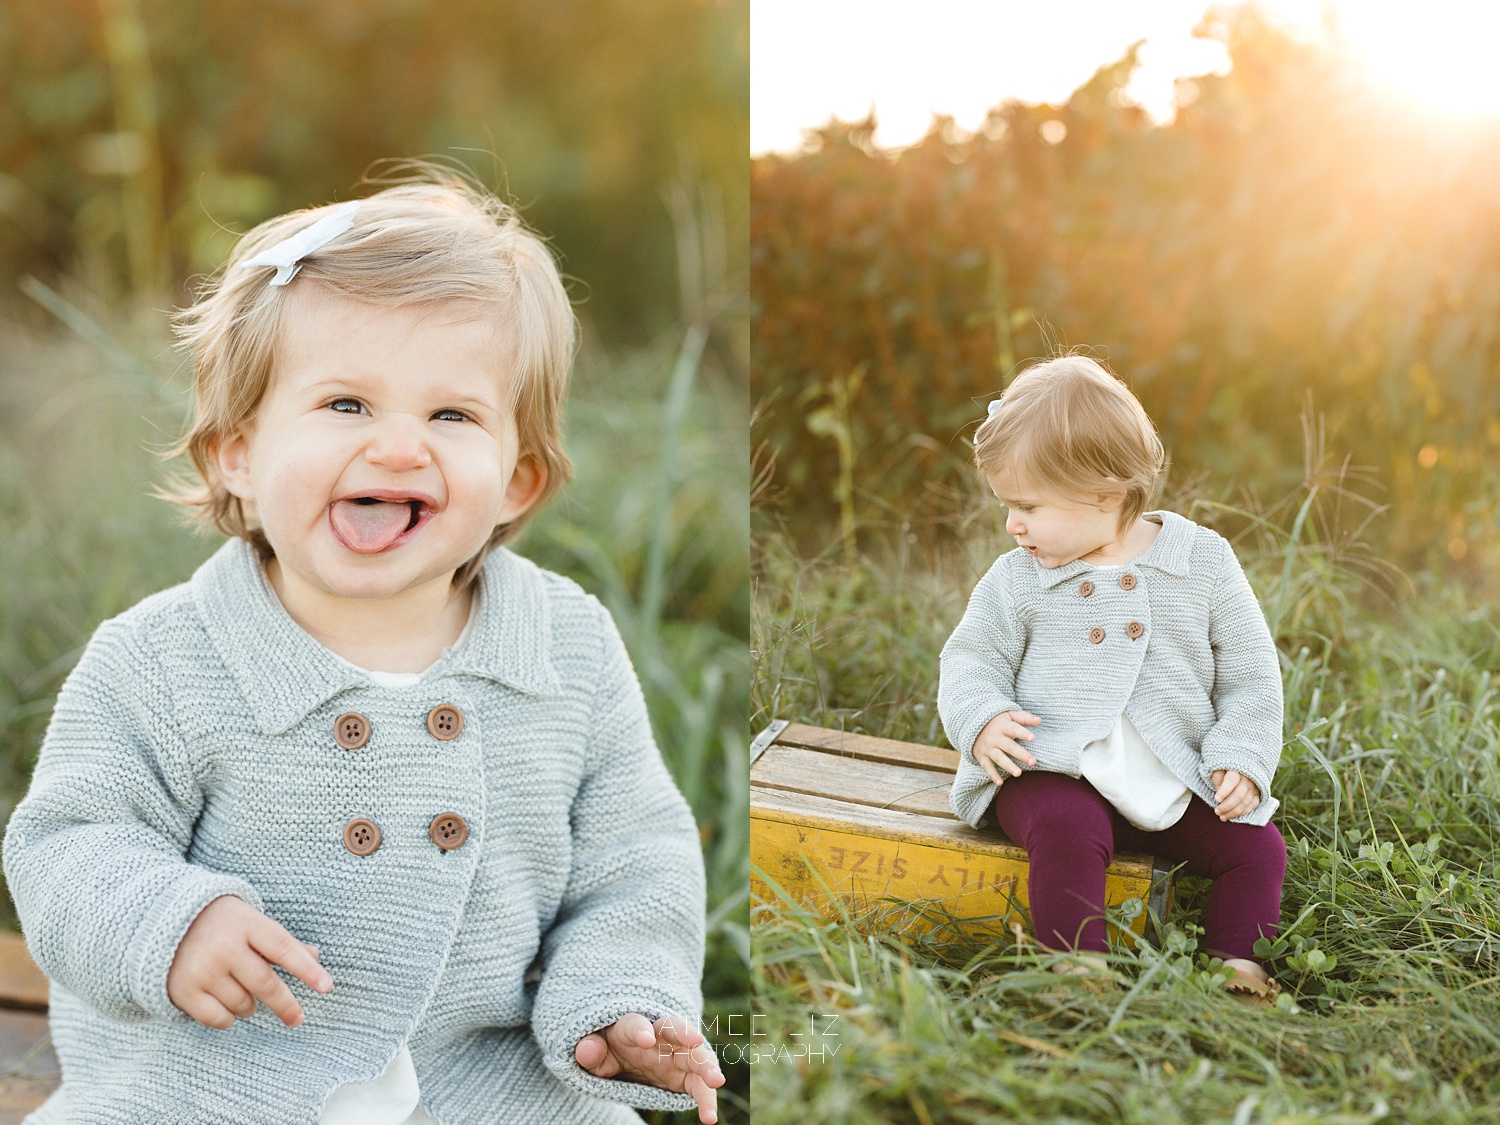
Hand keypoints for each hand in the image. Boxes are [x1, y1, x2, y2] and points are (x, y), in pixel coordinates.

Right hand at [167, 895, 331, 1029]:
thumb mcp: (251, 922)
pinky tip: (226, 1005)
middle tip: (297, 1019)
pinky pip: (219, 1019)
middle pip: (266, 984)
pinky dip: (228, 1018)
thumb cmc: (220, 923)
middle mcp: (224, 947)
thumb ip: (280, 941)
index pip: (284, 949)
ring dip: (251, 1006)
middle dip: (286, 1005)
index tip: (326, 987)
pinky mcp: (183, 991)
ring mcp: (202, 970)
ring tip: (243, 991)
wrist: (162, 922)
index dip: (307, 969)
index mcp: (246, 924)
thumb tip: (315, 956)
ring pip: (243, 1004)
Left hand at [575, 1013, 723, 1123]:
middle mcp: (659, 1036)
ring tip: (716, 1081)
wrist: (624, 1054)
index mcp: (632, 1027)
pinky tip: (710, 1117)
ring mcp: (675, 1054)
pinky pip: (699, 1085)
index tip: (645, 1039)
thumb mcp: (594, 1050)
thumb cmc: (608, 1048)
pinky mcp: (684, 1075)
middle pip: (675, 1029)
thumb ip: (590, 1049)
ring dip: (707, 1066)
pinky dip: (707, 1098)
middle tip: (696, 1041)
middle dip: (685, 1033)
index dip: (640, 1030)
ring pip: (695, 1055)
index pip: (635, 1025)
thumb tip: (585, 1050)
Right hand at [973, 709, 1040, 786]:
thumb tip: (1039, 720)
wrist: (971, 724)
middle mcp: (995, 737)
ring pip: (999, 758)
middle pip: (1009, 746)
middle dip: (1021, 754)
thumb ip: (1024, 718)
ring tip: (1019, 773)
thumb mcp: (1009, 715)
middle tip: (1033, 762)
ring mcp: (987, 748)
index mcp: (1003, 726)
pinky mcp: (981, 756)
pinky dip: (992, 775)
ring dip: (1008, 766)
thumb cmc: (997, 720)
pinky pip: (987, 766)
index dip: (1023, 733)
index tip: (1033, 738)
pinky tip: (1000, 783)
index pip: (1014, 729)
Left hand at [1210, 769, 1260, 820]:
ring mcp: (1253, 787)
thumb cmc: (1225, 769)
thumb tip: (1219, 791)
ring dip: (1233, 812)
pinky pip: (1252, 805)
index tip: (1216, 799)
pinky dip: (1242, 812)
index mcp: (1236, 770)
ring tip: (1222, 817)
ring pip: (1245, 802)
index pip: (1231, 781)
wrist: (1240, 768)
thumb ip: (1217, 778)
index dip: (1224, 791)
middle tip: (1217, 811)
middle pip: (1239, 795)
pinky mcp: (1257, 793)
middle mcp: (1247, 779)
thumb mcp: (1218, 768)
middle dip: (1227, 806)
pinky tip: (1233, 815)